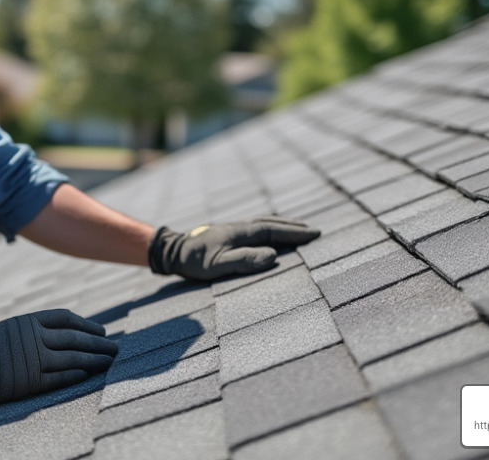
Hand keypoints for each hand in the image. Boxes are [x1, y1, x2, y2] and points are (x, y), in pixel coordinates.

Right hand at [0, 309, 117, 405]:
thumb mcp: (15, 326)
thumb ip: (39, 326)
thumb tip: (68, 329)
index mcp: (31, 321)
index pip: (68, 319)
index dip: (88, 325)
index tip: (102, 331)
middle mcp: (36, 338)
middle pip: (76, 339)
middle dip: (99, 343)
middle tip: (115, 347)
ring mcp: (35, 360)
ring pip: (74, 359)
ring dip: (95, 360)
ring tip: (109, 361)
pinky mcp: (32, 381)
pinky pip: (61, 377)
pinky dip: (77, 375)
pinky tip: (89, 374)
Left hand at [148, 217, 320, 280]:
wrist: (173, 251)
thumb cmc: (195, 261)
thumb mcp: (218, 265)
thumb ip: (244, 260)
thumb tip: (273, 256)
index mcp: (241, 233)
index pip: (273, 230)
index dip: (294, 233)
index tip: (314, 234)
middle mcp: (240, 228)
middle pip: (271, 223)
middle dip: (293, 228)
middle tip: (314, 231)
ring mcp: (234, 230)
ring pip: (264, 224)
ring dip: (282, 226)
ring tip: (298, 230)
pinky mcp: (229, 235)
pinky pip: (256, 229)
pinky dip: (270, 229)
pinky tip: (270, 236)